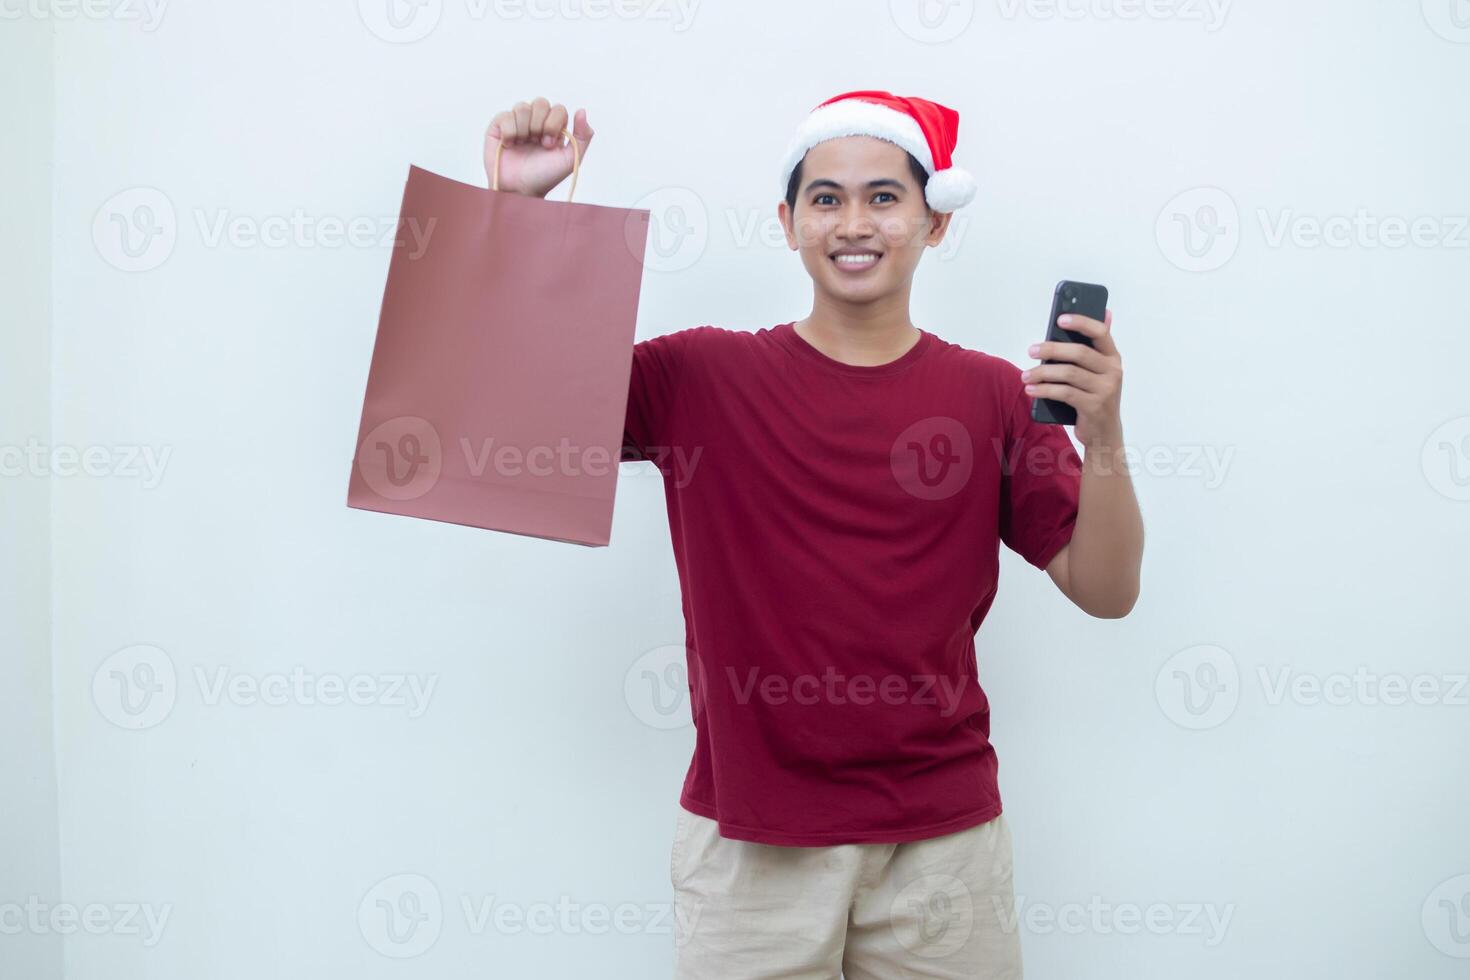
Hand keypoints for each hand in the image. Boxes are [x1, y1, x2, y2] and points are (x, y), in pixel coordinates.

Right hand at [483, 97, 593, 197]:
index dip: (554, 124)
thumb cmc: (545, 177)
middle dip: (541, 125)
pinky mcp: (499, 126)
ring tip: (522, 145)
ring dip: (525, 129)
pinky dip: (510, 132)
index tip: (550, 145)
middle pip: (541, 103)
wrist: (520, 190)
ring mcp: (517, 122)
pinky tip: (510, 145)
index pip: (558, 109)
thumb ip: (583, 136)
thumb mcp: (570, 159)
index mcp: (553, 127)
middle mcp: (535, 121)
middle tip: (538, 144)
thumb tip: (581, 110)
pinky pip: (505, 115)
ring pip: (522, 107)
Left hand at [1021, 309, 1123, 450]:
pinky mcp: (1094, 406)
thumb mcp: (1098, 372)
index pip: (1100, 333)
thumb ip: (1095, 347)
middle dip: (1052, 349)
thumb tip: (1104, 312)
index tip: (1060, 319)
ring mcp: (1105, 390)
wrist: (1104, 432)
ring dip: (1043, 373)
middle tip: (1031, 350)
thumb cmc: (1094, 396)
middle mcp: (1113, 371)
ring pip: (1069, 374)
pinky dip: (1045, 390)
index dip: (1081, 323)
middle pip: (1079, 353)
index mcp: (1113, 357)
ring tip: (1025, 376)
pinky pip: (1064, 393)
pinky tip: (1031, 390)